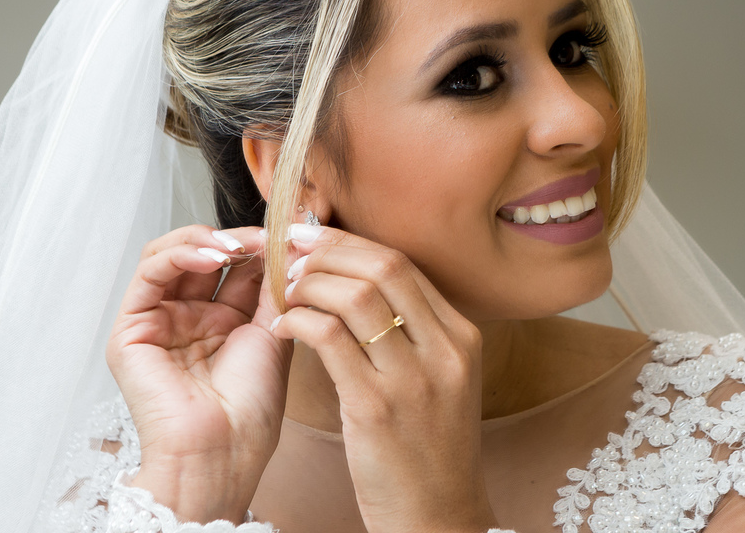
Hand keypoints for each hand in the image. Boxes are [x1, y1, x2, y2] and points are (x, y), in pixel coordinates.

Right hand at [106, 225, 290, 523]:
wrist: (223, 451)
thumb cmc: (251, 409)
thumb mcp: (273, 333)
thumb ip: (273, 286)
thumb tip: (288, 241)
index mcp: (224, 322)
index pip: (237, 265)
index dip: (260, 246)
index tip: (290, 235)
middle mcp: (189, 318)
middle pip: (205, 255)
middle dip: (237, 239)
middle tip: (266, 236)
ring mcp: (159, 321)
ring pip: (171, 255)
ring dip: (207, 240)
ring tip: (237, 245)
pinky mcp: (131, 328)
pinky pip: (149, 273)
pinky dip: (179, 253)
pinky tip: (211, 255)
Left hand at [271, 224, 498, 532]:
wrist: (438, 517)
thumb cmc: (428, 450)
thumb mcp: (440, 380)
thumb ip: (412, 332)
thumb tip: (355, 282)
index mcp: (462, 338)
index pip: (403, 264)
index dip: (351, 244)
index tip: (315, 239)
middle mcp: (444, 351)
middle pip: (382, 267)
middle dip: (328, 251)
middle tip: (291, 252)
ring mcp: (413, 379)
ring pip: (354, 295)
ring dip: (309, 284)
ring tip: (285, 292)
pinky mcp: (376, 408)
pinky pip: (329, 338)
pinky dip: (299, 321)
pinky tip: (283, 326)